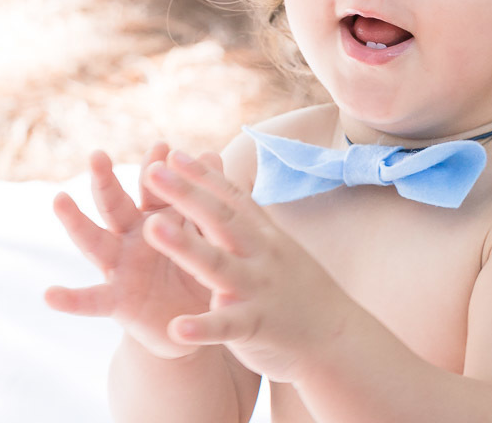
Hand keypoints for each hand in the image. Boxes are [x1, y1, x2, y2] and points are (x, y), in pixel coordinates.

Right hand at [44, 143, 212, 358]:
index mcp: (156, 217)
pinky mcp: (117, 301)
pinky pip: (91, 300)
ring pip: (94, 241)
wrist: (197, 321)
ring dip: (76, 221)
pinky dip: (70, 299)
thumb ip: (203, 202)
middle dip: (106, 180)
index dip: (155, 167)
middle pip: (114, 203)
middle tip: (97, 155)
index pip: (153, 187)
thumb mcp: (206, 235)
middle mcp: (131, 237)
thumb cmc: (202, 272)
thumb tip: (209, 155)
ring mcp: (119, 267)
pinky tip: (49, 295)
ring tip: (60, 199)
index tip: (161, 146)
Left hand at [140, 151, 356, 382]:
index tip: (172, 154)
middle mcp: (261, 254)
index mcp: (263, 235)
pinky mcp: (257, 325)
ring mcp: (259, 288)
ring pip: (217, 264)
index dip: (202, 175)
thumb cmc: (298, 289)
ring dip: (184, 245)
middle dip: (185, 194)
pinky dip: (202, 327)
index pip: (230, 198)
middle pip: (220, 218)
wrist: (340, 337)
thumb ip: (247, 222)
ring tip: (151, 227)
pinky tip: (175, 328)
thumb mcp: (276, 247)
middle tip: (152, 171)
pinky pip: (226, 326)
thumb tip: (222, 189)